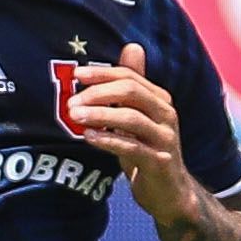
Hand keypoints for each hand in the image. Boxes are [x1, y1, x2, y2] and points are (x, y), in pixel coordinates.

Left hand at [66, 41, 194, 220]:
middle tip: (71, 101)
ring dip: (99, 114)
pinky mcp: (160, 162)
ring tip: (74, 116)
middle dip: (98, 93)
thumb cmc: (147, 151)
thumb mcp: (139, 117)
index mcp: (160, 100)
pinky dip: (107, 139)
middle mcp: (167, 115)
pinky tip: (88, 136)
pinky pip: (131, 147)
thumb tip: (132, 47)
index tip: (76, 75)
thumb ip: (133, 86)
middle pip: (131, 92)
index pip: (130, 77)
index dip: (102, 73)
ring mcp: (165, 139)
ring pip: (131, 118)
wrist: (169, 193)